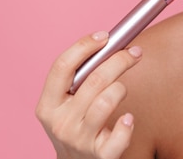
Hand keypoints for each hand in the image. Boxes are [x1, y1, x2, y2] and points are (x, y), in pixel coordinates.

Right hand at [36, 31, 141, 158]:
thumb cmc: (77, 124)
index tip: (105, 36)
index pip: (62, 66)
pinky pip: (121, 133)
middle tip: (134, 53)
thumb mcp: (66, 104)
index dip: (85, 46)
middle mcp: (60, 123)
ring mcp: (79, 140)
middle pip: (94, 79)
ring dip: (122, 88)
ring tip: (122, 91)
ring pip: (108, 99)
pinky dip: (128, 123)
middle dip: (119, 60)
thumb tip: (108, 41)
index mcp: (47, 105)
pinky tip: (128, 119)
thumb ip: (79, 78)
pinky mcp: (100, 155)